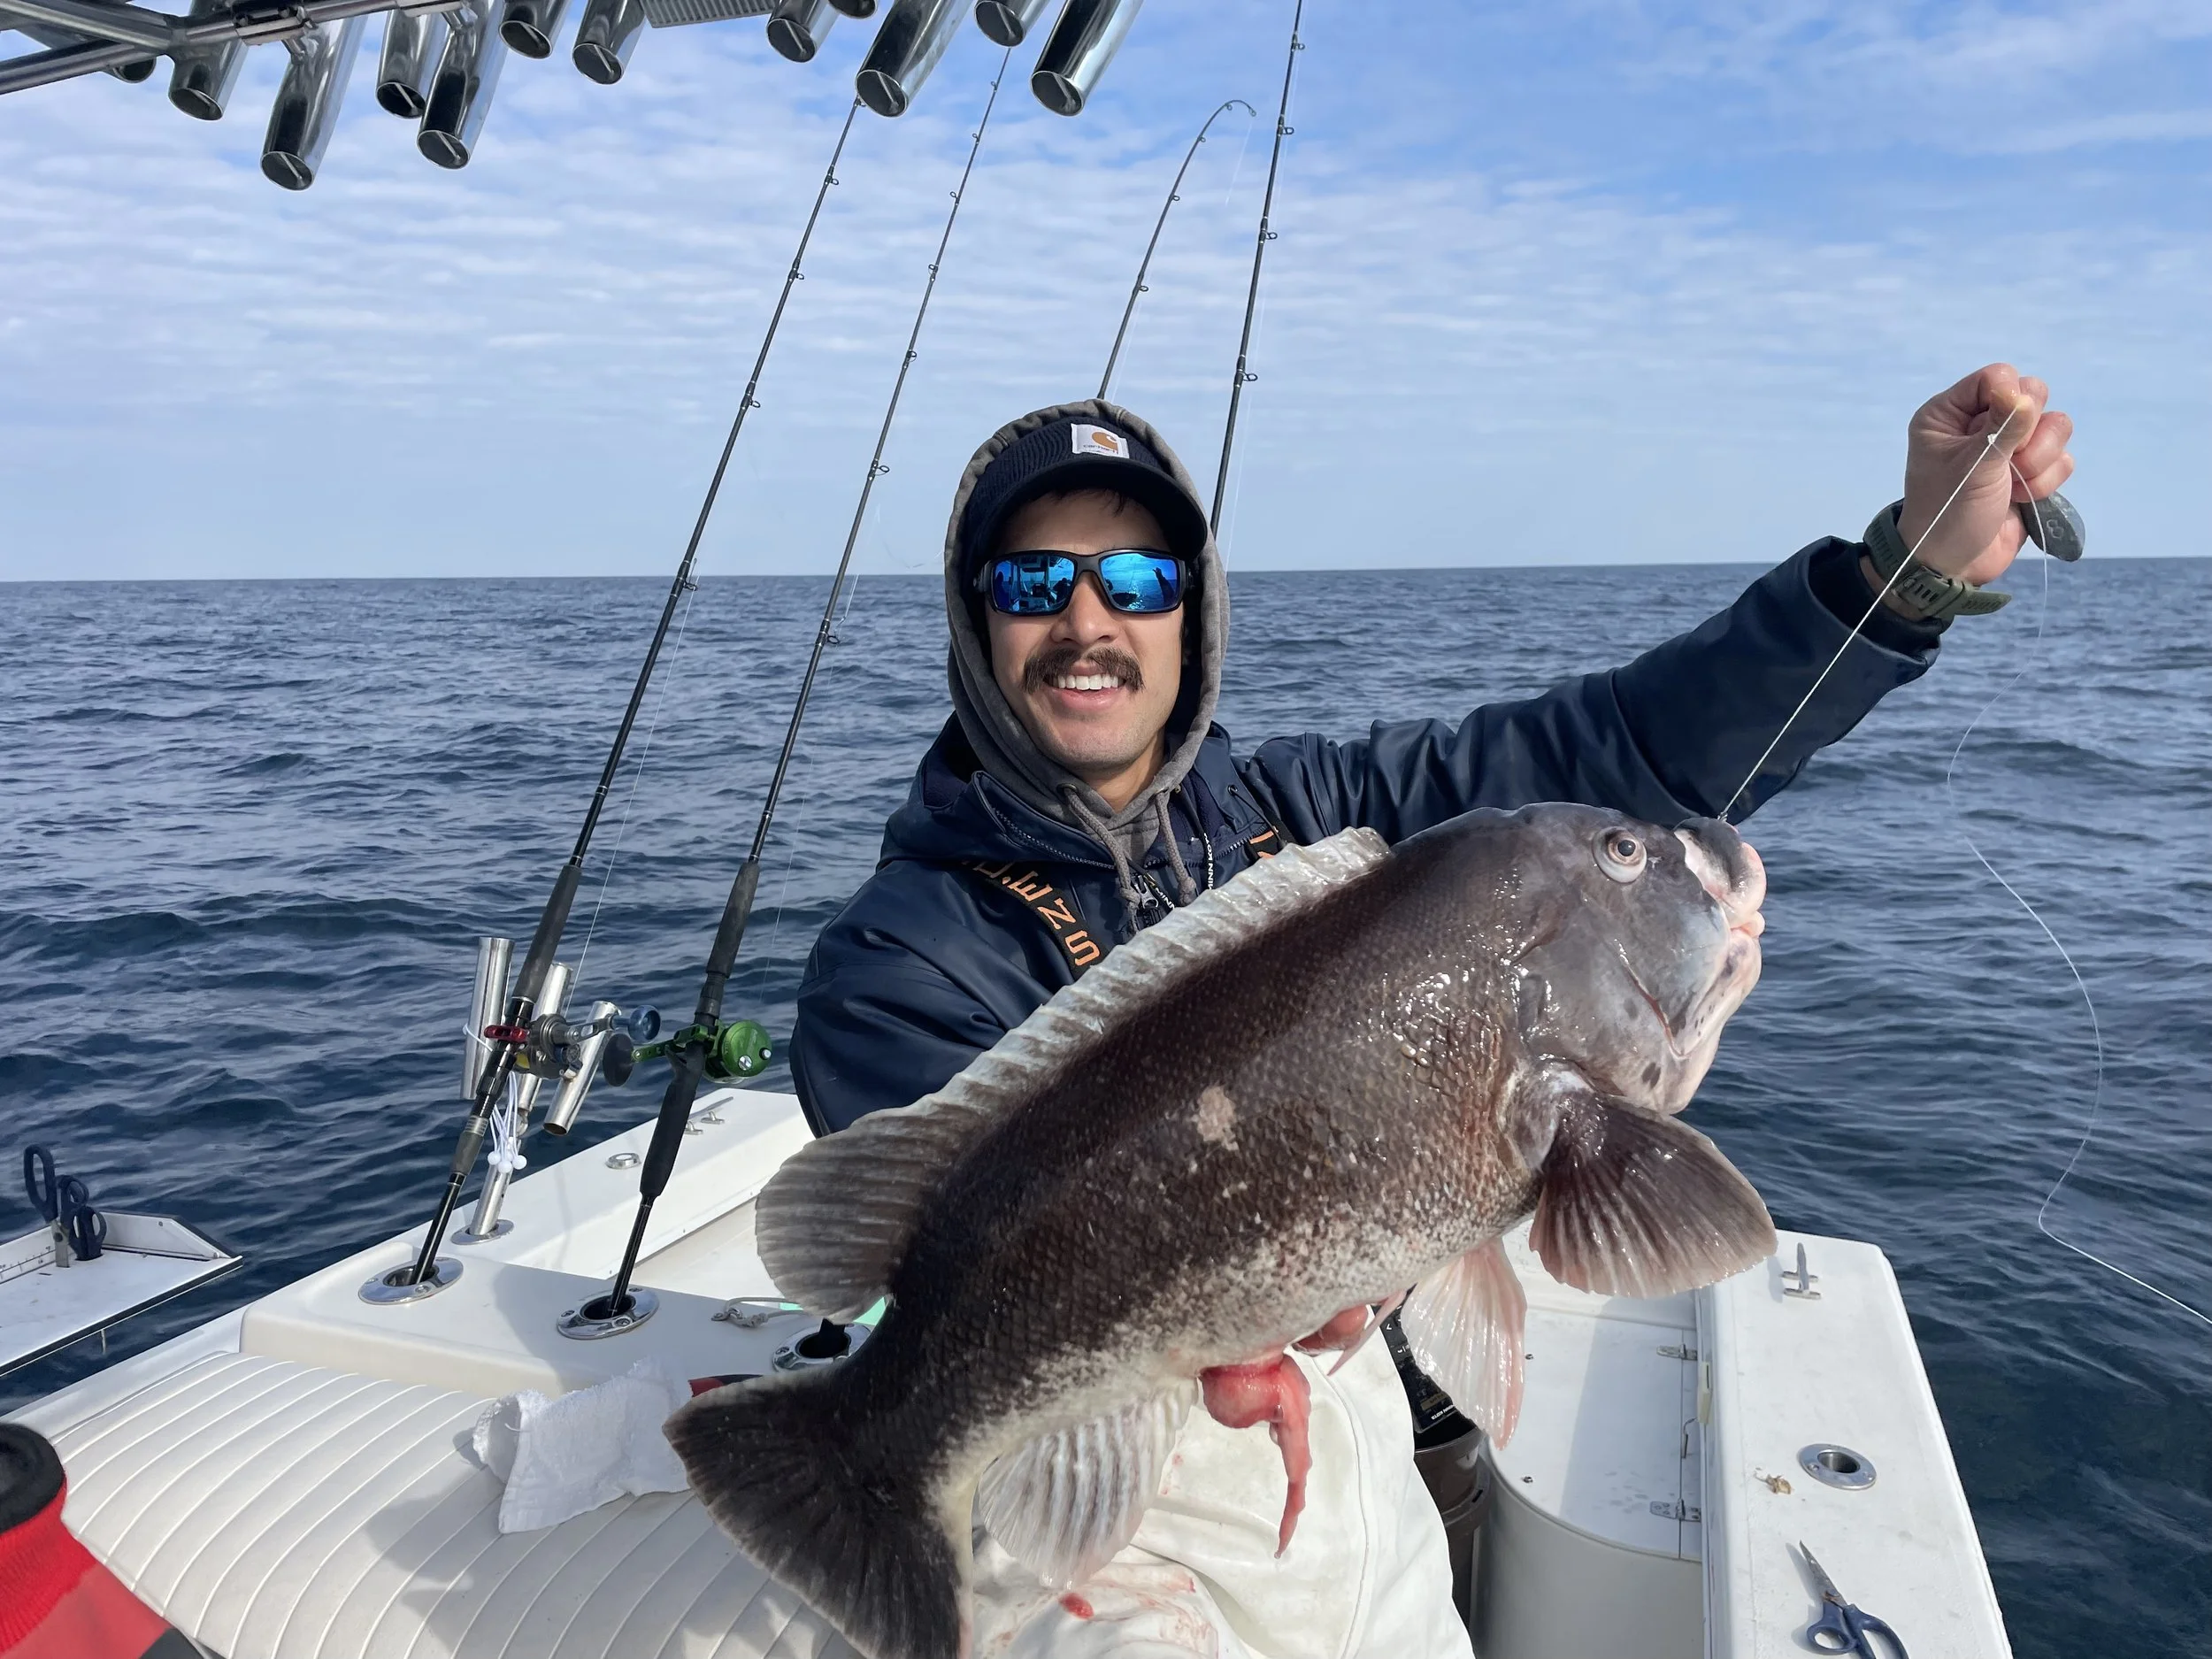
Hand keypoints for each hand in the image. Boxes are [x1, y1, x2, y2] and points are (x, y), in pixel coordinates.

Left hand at [1893, 364, 2073, 587]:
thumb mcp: (1972, 467)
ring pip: (2055, 427)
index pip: (1997, 376)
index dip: (2010, 398)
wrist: (1952, 564)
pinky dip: (2046, 481)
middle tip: (2009, 460)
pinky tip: (2020, 500)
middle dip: (2030, 432)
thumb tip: (2023, 392)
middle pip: (2033, 395)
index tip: (2001, 430)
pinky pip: (2061, 459)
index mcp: (1950, 414)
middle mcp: (1979, 424)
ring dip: (2040, 461)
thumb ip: (2002, 428)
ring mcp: (2008, 447)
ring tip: (2013, 486)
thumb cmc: (1947, 513)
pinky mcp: (2030, 472)